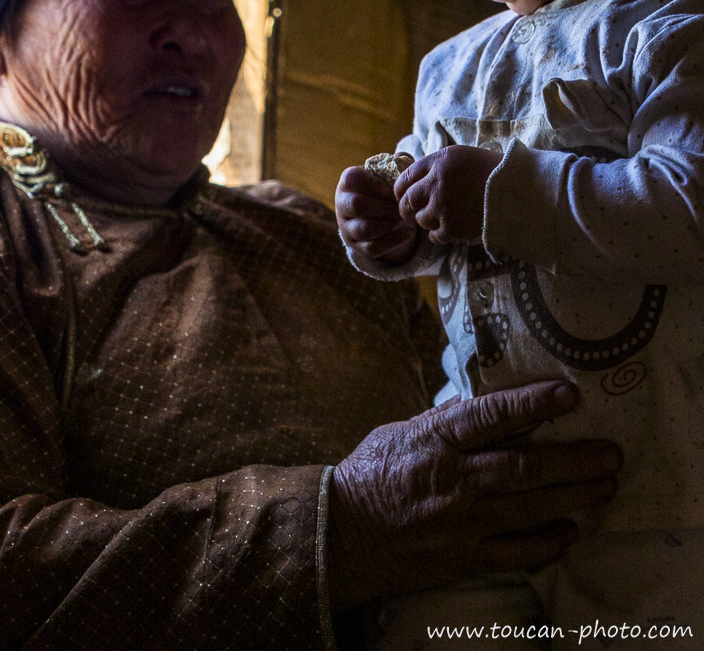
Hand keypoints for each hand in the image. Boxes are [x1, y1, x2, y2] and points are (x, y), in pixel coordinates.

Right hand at [327, 381, 621, 612]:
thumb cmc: (369, 475)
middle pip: (523, 467)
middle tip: (611, 453)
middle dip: (573, 460)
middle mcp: (452, 481)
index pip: (491, 416)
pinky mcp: (463, 559)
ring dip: (573, 497)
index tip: (569, 394)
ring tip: (606, 485)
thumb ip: (443, 422)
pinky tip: (570, 531)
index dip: (532, 403)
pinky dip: (547, 543)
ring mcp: (460, 523)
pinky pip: (515, 552)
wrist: (340, 536)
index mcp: (434, 441)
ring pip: (528, 509)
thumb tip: (484, 406)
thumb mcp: (399, 432)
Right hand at [335, 166, 418, 262]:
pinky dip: (395, 240)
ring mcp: (347, 227)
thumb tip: (403, 160)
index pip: (352, 178)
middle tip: (400, 205)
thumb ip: (397, 163)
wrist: (377, 215)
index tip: (390, 188)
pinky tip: (410, 231)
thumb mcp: (388, 174)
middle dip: (384, 206)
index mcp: (347, 183)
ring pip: (364, 229)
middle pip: (358, 205)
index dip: (373, 183)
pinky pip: (374, 247)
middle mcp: (342, 205)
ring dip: (388, 223)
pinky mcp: (358, 246)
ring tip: (402, 218)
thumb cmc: (384, 189)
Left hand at [395, 145, 500, 243]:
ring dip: (427, 220)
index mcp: (439, 162)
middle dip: (406, 208)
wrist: (519, 190)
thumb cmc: (491, 170)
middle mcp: (437, 183)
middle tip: (410, 212)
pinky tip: (448, 229)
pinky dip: (439, 235)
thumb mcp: (460, 156)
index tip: (402, 195)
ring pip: (420, 220)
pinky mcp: (454, 227)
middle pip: (407, 200)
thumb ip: (435, 166)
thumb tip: (413, 179)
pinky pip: (435, 236)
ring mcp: (444, 206)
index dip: (400, 189)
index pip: (406, 177)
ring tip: (441, 217)